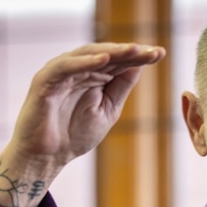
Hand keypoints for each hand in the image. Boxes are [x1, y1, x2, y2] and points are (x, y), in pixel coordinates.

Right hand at [5, 42, 164, 176]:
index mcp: (93, 76)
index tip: (161, 54)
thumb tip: (138, 66)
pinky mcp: (45, 80)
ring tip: (134, 50)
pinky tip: (103, 60)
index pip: (119, 62)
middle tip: (153, 51)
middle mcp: (77, 70)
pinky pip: (65, 66)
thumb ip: (120, 88)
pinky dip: (84, 62)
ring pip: (87, 55)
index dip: (139, 57)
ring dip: (111, 52)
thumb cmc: (74, 135)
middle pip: (107, 54)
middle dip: (130, 52)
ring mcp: (61, 73)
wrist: (46, 156)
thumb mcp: (107, 110)